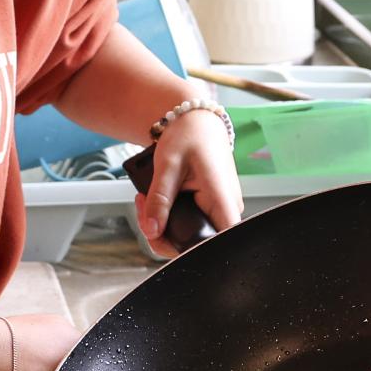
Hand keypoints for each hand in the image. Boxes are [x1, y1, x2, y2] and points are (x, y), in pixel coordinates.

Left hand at [135, 107, 244, 258]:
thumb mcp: (168, 166)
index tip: (161, 234)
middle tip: (144, 210)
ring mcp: (220, 208)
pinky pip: (191, 222)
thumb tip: (152, 230)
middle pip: (197, 243)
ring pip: (190, 233)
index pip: (217, 243)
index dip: (188, 250)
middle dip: (164, 233)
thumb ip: (159, 200)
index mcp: (222, 199)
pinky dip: (170, 216)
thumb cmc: (188, 136)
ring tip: (147, 201)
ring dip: (164, 224)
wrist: (195, 121)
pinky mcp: (211, 206)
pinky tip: (157, 201)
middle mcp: (226, 208)